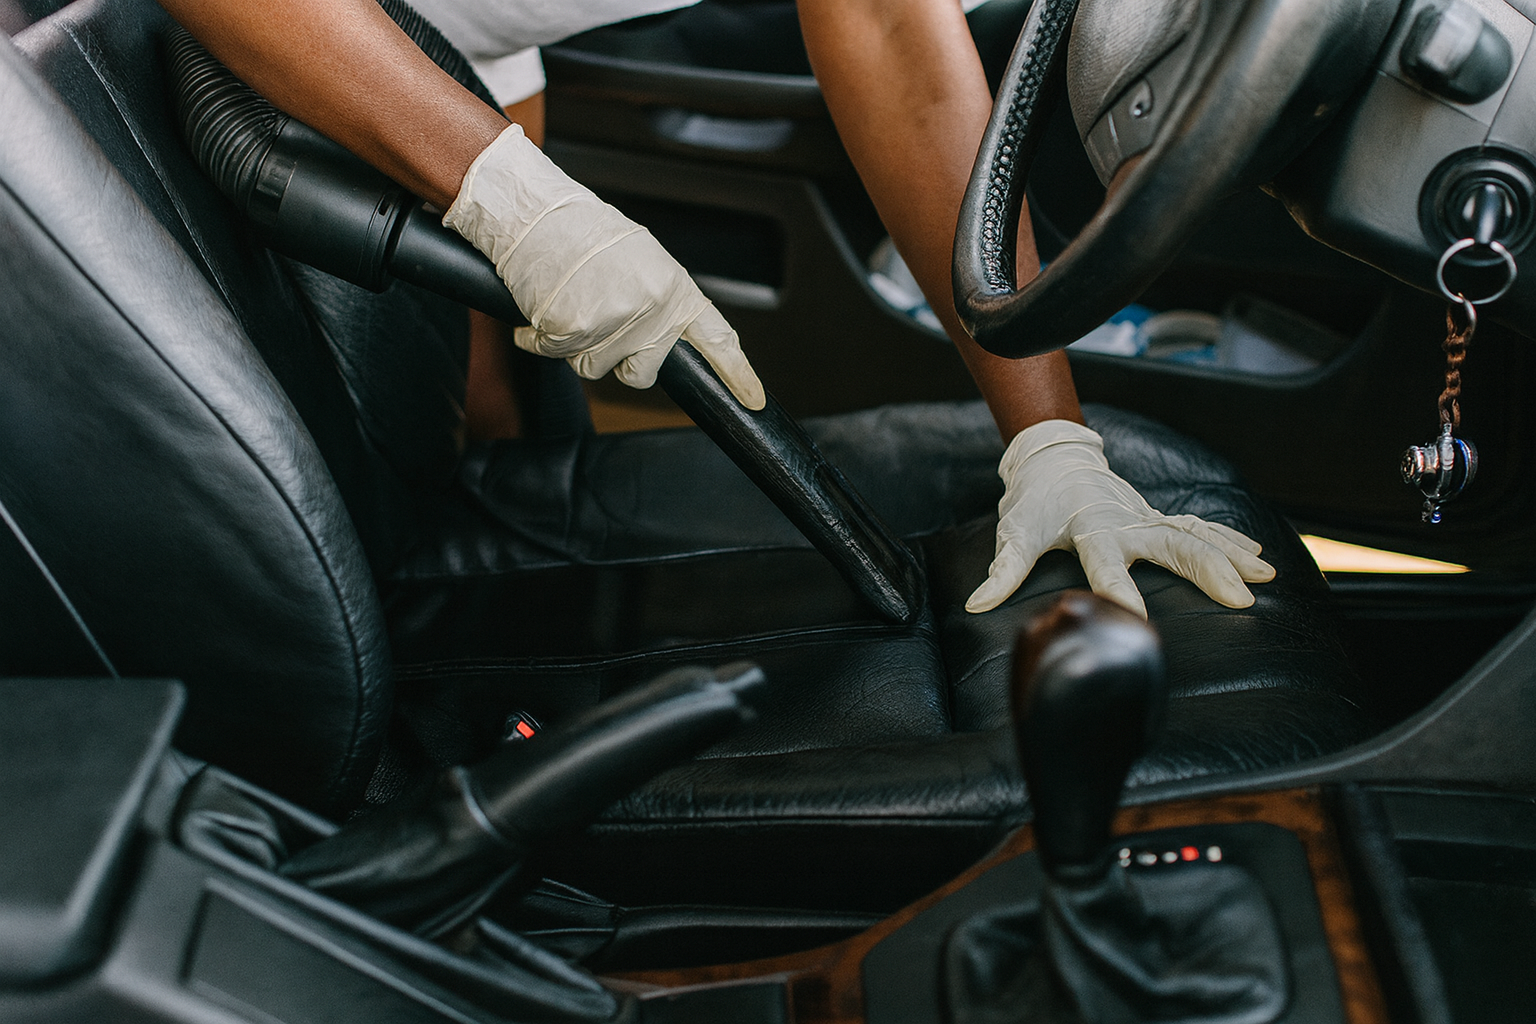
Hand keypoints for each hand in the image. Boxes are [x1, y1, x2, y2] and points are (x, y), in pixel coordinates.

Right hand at [443, 125, 765, 409]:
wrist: (536, 211)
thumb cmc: (582, 233)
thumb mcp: (639, 261)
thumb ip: (657, 303)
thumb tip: (659, 343)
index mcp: (674, 289)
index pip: (717, 339)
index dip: (737, 375)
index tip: (754, 400)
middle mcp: (653, 308)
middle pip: (640, 374)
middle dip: (616, 358)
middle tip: (596, 316)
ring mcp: (616, 321)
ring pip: (592, 368)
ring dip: (573, 345)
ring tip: (567, 299)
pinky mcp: (577, 328)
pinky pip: (555, 355)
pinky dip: (538, 338)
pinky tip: (542, 305)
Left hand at [966, 420, 1275, 617]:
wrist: (1053, 459)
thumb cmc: (1033, 501)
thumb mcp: (1015, 533)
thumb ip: (1002, 571)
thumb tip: (976, 605)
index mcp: (1092, 529)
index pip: (1106, 565)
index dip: (1118, 590)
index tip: (1137, 618)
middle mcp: (1127, 523)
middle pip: (1173, 545)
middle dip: (1207, 570)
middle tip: (1240, 597)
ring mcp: (1147, 519)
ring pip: (1196, 536)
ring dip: (1230, 555)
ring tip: (1264, 577)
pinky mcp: (1156, 518)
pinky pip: (1199, 529)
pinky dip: (1229, 540)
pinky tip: (1258, 558)